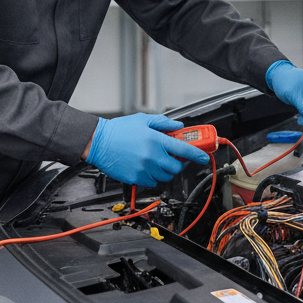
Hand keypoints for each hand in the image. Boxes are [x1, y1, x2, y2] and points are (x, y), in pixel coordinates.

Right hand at [86, 113, 209, 187]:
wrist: (98, 142)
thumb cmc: (118, 130)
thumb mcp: (142, 120)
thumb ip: (163, 123)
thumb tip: (178, 127)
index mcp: (156, 141)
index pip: (184, 150)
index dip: (197, 154)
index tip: (204, 157)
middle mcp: (152, 157)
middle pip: (176, 168)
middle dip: (178, 163)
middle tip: (173, 157)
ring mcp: (144, 169)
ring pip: (165, 176)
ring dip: (165, 170)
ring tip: (156, 161)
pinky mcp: (136, 178)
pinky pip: (152, 182)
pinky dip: (152, 176)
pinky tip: (145, 166)